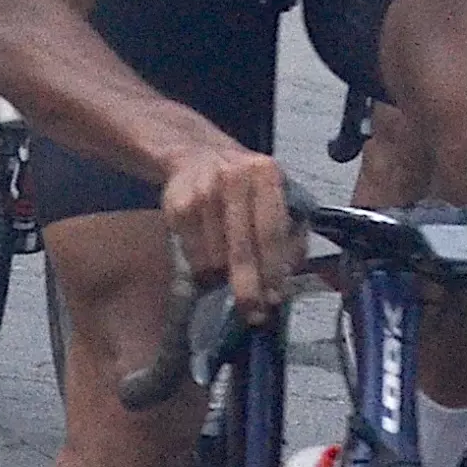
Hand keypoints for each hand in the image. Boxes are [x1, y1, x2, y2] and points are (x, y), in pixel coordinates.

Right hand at [154, 139, 299, 322]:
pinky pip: (192, 255)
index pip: (272, 232)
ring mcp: (201, 193)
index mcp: (265, 174)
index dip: (274, 269)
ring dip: (223, 280)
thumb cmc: (245, 182)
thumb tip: (289, 275)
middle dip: (248, 288)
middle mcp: (233, 179)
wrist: (196, 153)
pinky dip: (202, 269)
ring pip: (214, 258)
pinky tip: (210, 266)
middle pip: (241, 249)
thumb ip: (291, 229)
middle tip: (253, 314)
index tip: (275, 297)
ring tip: (229, 282)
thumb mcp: (275, 192)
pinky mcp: (176, 207)